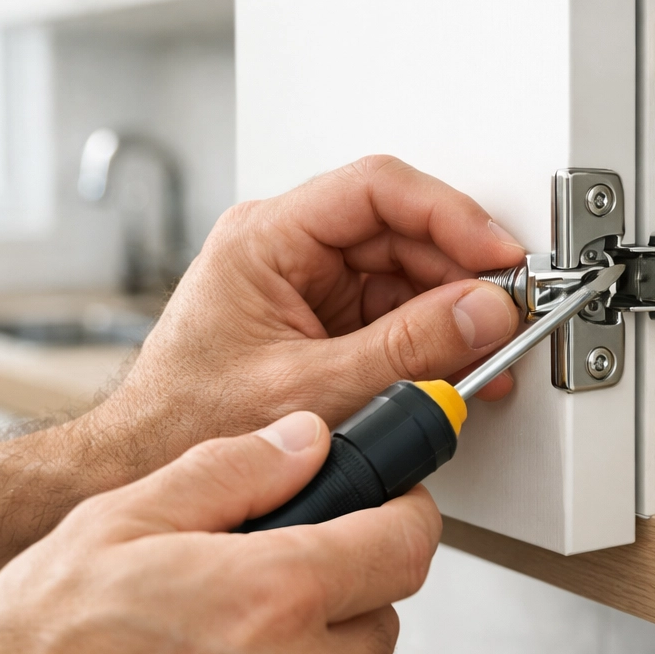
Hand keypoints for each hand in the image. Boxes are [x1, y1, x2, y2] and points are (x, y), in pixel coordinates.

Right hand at [0, 411, 440, 653]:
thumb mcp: (120, 522)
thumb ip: (230, 470)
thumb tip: (302, 441)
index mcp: (272, 597)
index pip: (405, 543)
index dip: (408, 512)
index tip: (396, 505)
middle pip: (382, 612)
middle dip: (349, 582)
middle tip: (284, 572)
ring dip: (313, 651)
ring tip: (230, 642)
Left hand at [89, 155, 524, 477]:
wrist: (150, 463)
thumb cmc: (188, 420)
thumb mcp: (312, 386)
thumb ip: (407, 349)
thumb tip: (482, 313)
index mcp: (267, 239)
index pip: (376, 190)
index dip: (450, 216)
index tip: (498, 255)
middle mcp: (289, 250)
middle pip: (400, 231)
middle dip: (460, 273)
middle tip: (504, 313)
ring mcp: (308, 284)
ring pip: (404, 274)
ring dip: (451, 312)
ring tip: (487, 351)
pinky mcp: (323, 320)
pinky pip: (393, 312)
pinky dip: (430, 339)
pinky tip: (457, 365)